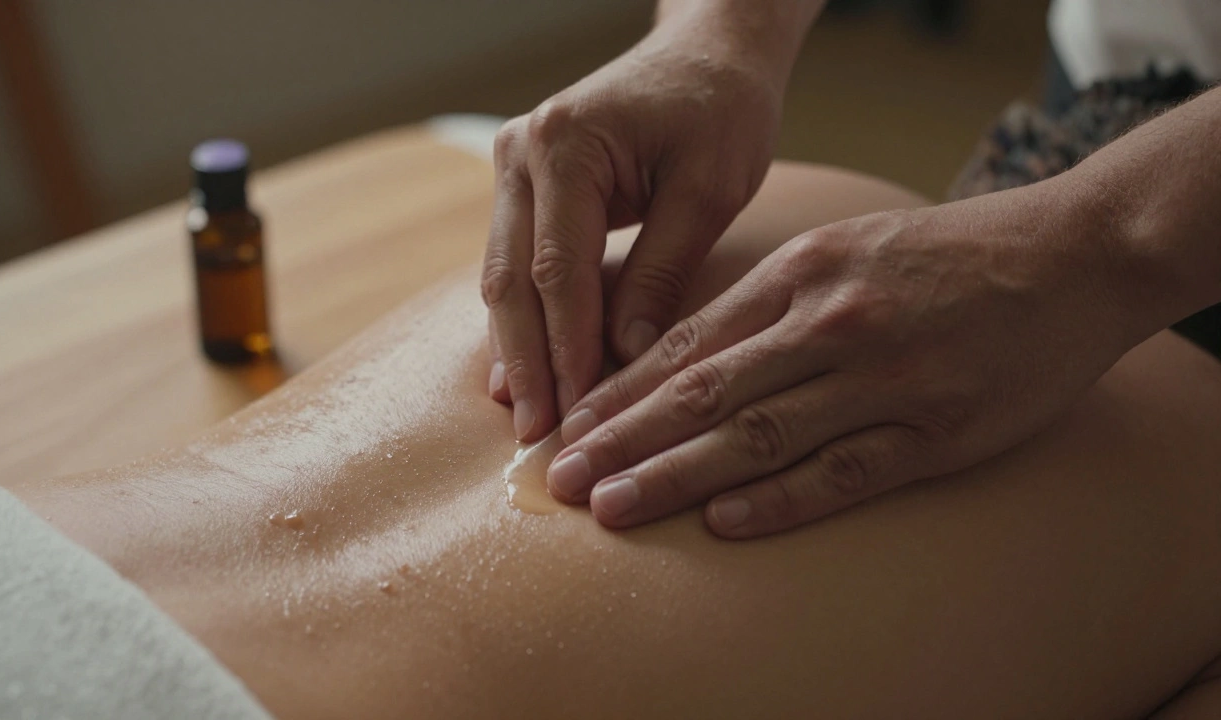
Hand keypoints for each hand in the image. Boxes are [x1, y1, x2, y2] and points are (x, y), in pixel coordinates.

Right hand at [482, 22, 785, 440]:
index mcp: (565, 146)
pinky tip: (523, 372)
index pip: (558, 270)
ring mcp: (513, 167)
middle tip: (537, 437)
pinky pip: (516, 264)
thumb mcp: (708, 188)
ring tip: (526, 419)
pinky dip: (524, 319)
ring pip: (503, 277)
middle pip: (513, 280)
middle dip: (528, 363)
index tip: (579, 413)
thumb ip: (662, 269)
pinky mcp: (524, 187)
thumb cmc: (719, 109)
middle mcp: (522, 153)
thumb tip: (625, 356)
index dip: (568, 349)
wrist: (707, 54)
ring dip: (517, 350)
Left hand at [547, 178, 1145, 537]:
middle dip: (622, 438)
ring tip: (613, 507)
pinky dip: (781, 498)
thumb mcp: (845, 248)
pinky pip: (845, 469)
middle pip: (704, 391)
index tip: (569, 425)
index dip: (621, 390)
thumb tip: (683, 352)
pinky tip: (724, 521)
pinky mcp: (937, 429)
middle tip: (560, 479)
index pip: (688, 341)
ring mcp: (883, 378)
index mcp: (801, 275)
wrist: (1069, 255)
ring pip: (759, 433)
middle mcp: (830, 324)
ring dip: (676, 475)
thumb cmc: (944, 256)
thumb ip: (769, 299)